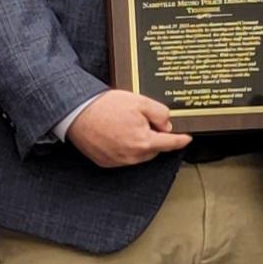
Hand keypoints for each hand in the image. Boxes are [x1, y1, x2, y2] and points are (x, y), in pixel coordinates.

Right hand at [65, 91, 191, 168]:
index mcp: (144, 142)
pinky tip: (114, 135)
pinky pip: (123, 158)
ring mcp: (118, 161)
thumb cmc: (105, 106)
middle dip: (153, 138)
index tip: (186, 138)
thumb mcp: (140, 101)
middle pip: (153, 149)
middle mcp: (132, 156)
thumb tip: (166, 126)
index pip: (170, 143)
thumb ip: (160, 113)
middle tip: (141, 121)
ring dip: (139, 144)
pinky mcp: (106, 162)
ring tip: (124, 126)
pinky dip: (124, 148)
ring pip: (139, 155)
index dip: (181, 140)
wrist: (76, 112)